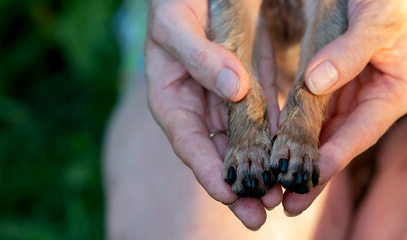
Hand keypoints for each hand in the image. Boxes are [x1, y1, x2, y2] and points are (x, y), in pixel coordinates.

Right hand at [145, 0, 280, 228]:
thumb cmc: (174, 1)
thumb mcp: (176, 24)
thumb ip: (198, 56)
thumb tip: (233, 89)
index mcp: (171, 98)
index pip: (188, 141)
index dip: (206, 170)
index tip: (227, 194)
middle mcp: (197, 106)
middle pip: (217, 151)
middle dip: (238, 183)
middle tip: (258, 212)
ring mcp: (223, 98)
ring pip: (243, 141)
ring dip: (261, 168)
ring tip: (279, 195)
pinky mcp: (247, 85)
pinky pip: (263, 115)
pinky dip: (276, 136)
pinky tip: (290, 154)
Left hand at [282, 0, 406, 214]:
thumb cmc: (386, 0)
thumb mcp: (374, 21)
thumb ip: (350, 51)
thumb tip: (315, 82)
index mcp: (389, 93)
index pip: (358, 132)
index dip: (334, 157)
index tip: (308, 180)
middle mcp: (366, 101)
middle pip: (336, 142)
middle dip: (312, 172)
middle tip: (287, 202)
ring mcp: (346, 95)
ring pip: (319, 132)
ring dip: (298, 158)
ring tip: (275, 185)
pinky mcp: (328, 86)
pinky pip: (308, 111)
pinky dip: (292, 130)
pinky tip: (274, 149)